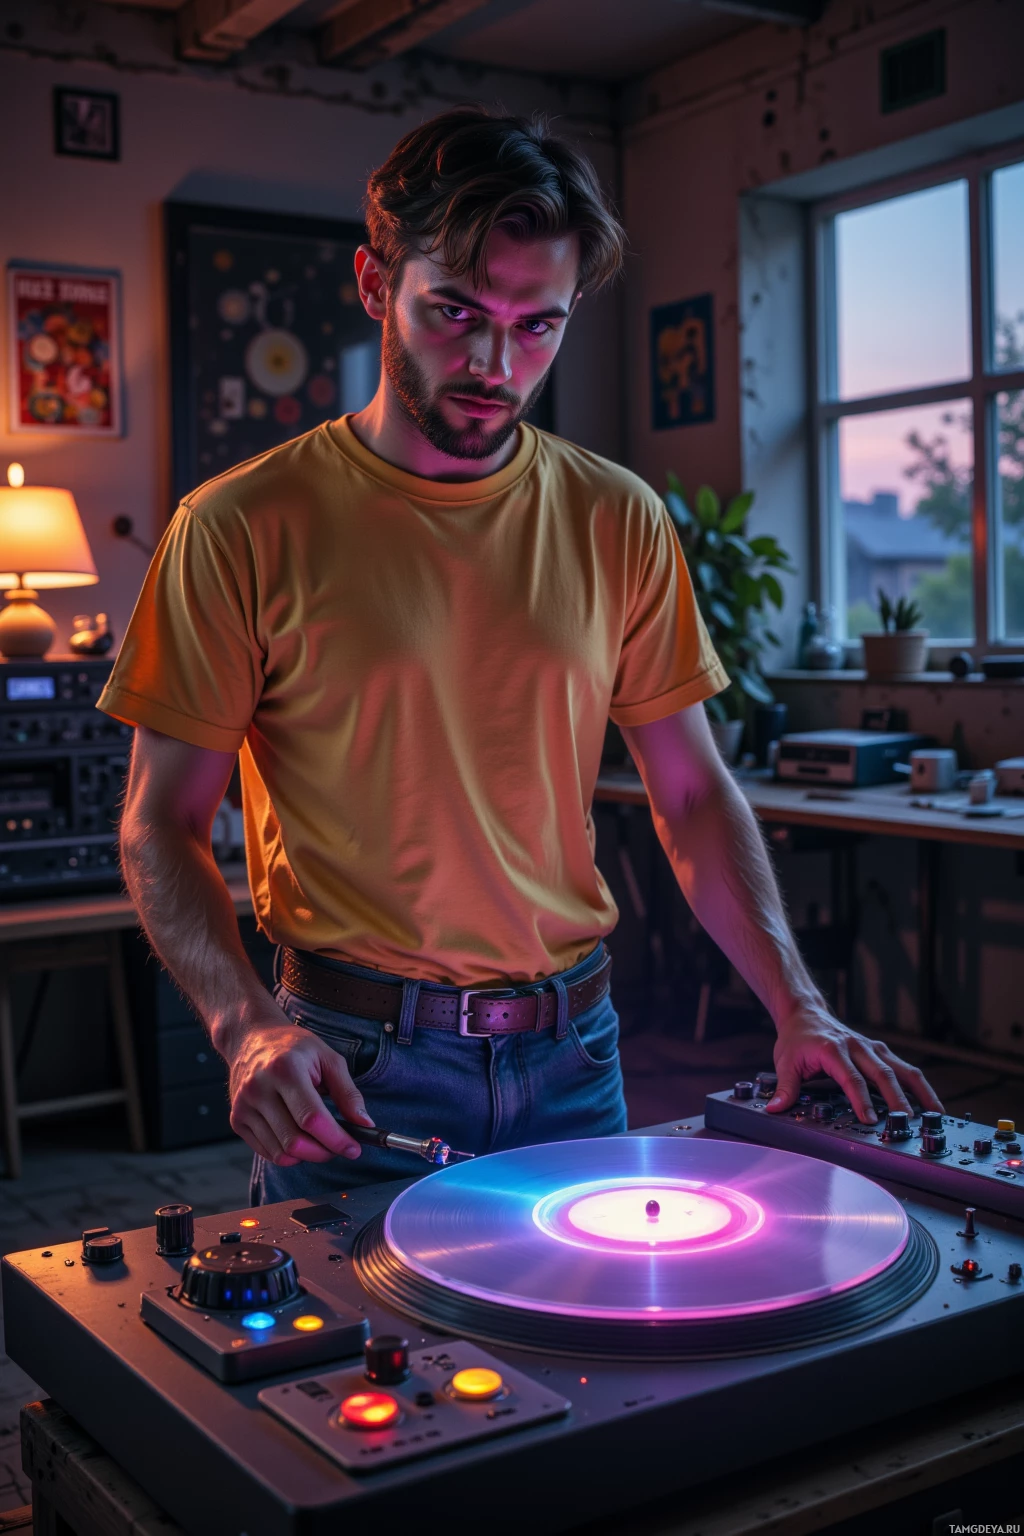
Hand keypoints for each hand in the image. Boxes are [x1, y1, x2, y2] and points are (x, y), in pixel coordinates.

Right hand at [218, 1006, 374, 1165]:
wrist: (251, 1038)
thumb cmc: (293, 1047)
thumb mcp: (328, 1059)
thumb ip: (348, 1093)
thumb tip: (364, 1124)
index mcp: (285, 1069)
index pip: (312, 1118)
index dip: (336, 1139)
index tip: (353, 1148)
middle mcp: (259, 1088)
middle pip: (295, 1141)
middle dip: (324, 1152)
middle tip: (339, 1146)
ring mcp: (244, 1106)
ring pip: (280, 1153)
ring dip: (307, 1156)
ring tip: (320, 1141)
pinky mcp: (236, 1119)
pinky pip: (266, 1152)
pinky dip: (288, 1154)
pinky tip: (299, 1137)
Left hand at [768, 1002, 943, 1123]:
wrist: (805, 1013)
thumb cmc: (797, 1039)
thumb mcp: (785, 1062)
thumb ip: (784, 1087)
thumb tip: (776, 1109)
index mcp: (833, 1049)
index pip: (851, 1078)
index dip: (860, 1099)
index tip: (869, 1119)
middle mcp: (857, 1047)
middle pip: (883, 1074)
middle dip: (897, 1099)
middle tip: (908, 1121)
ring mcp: (871, 1048)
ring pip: (901, 1069)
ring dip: (919, 1091)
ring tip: (935, 1113)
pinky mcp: (879, 1051)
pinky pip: (903, 1068)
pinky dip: (917, 1085)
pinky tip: (928, 1102)